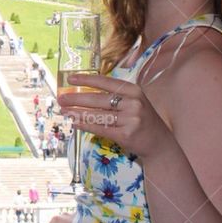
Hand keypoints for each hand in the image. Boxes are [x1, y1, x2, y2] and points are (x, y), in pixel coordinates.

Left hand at [57, 74, 175, 159]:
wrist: (160, 144)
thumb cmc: (142, 120)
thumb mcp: (134, 102)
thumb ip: (115, 96)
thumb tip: (84, 91)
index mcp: (134, 90)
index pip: (106, 82)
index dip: (86, 79)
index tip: (70, 78)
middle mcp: (133, 103)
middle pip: (98, 99)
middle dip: (77, 98)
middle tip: (61, 98)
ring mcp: (130, 119)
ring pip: (97, 115)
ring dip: (77, 113)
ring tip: (64, 111)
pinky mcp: (125, 134)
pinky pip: (100, 128)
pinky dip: (85, 125)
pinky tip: (75, 123)